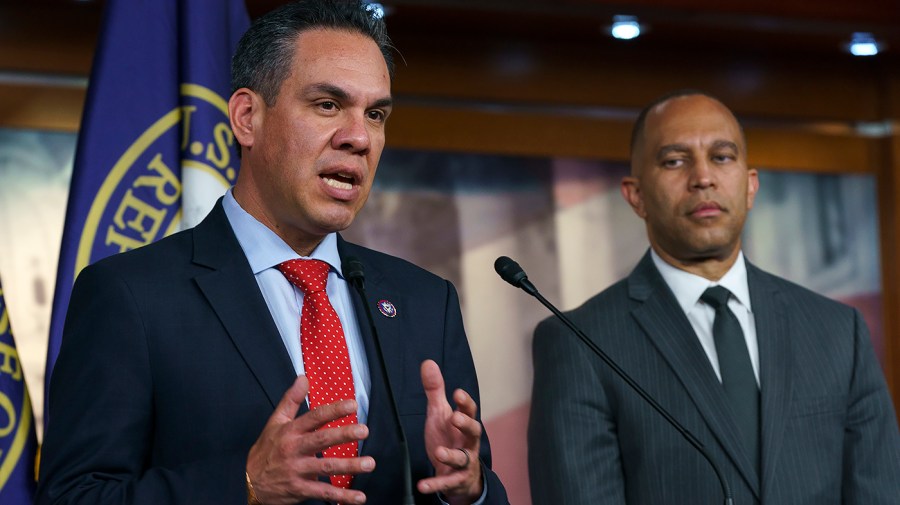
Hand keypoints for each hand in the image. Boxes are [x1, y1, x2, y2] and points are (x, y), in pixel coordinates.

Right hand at [245, 375, 374, 504]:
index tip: (352, 405)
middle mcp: (294, 449)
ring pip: (326, 467)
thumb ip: (291, 400)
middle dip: (344, 435)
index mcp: (291, 431)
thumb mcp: (275, 422)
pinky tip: (358, 497)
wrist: (250, 482)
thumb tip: (303, 378)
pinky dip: (342, 497)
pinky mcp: (300, 489)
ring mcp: (297, 470)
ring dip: (349, 466)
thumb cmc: (266, 450)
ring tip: (369, 464)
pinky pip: (323, 493)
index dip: (333, 410)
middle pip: (321, 440)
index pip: (314, 417)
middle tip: (364, 431)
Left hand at [417, 359, 483, 503]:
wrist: (458, 474)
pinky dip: (435, 484)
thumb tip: (428, 363)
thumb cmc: (449, 438)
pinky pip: (446, 482)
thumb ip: (435, 391)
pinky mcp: (455, 480)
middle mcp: (468, 443)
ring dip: (451, 455)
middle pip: (474, 432)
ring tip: (440, 452)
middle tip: (455, 418)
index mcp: (464, 425)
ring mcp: (464, 462)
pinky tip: (422, 485)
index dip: (465, 403)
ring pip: (462, 458)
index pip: (470, 411)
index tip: (457, 393)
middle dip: (466, 424)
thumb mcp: (440, 414)